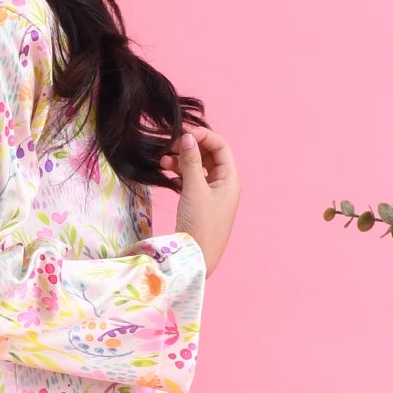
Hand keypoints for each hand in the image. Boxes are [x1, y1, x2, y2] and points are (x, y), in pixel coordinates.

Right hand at [159, 126, 240, 275]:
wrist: (196, 260)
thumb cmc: (200, 225)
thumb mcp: (194, 189)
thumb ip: (191, 161)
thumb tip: (187, 136)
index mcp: (230, 179)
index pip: (220, 146)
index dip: (202, 136)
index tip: (181, 133)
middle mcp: (224, 184)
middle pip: (209, 156)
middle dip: (189, 148)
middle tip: (169, 147)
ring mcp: (212, 195)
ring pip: (198, 168)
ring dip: (182, 162)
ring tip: (162, 162)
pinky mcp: (200, 204)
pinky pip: (191, 181)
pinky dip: (180, 175)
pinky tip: (166, 174)